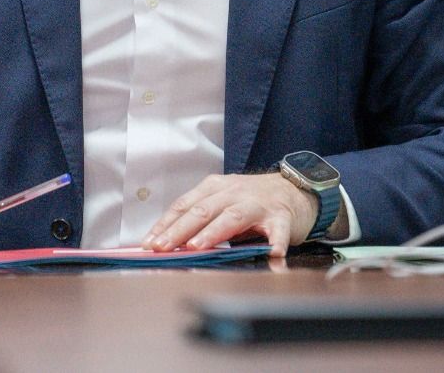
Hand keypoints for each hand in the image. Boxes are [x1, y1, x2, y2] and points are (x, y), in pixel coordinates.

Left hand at [141, 173, 317, 257]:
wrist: (294, 189)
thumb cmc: (251, 201)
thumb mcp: (223, 201)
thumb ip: (202, 219)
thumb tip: (170, 244)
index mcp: (215, 187)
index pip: (185, 205)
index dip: (166, 224)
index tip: (149, 242)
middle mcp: (234, 191)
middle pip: (202, 210)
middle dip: (179, 230)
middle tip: (163, 248)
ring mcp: (257, 203)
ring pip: (232, 217)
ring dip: (213, 233)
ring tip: (198, 247)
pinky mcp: (281, 216)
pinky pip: (277, 231)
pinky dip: (274, 243)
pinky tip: (272, 255)